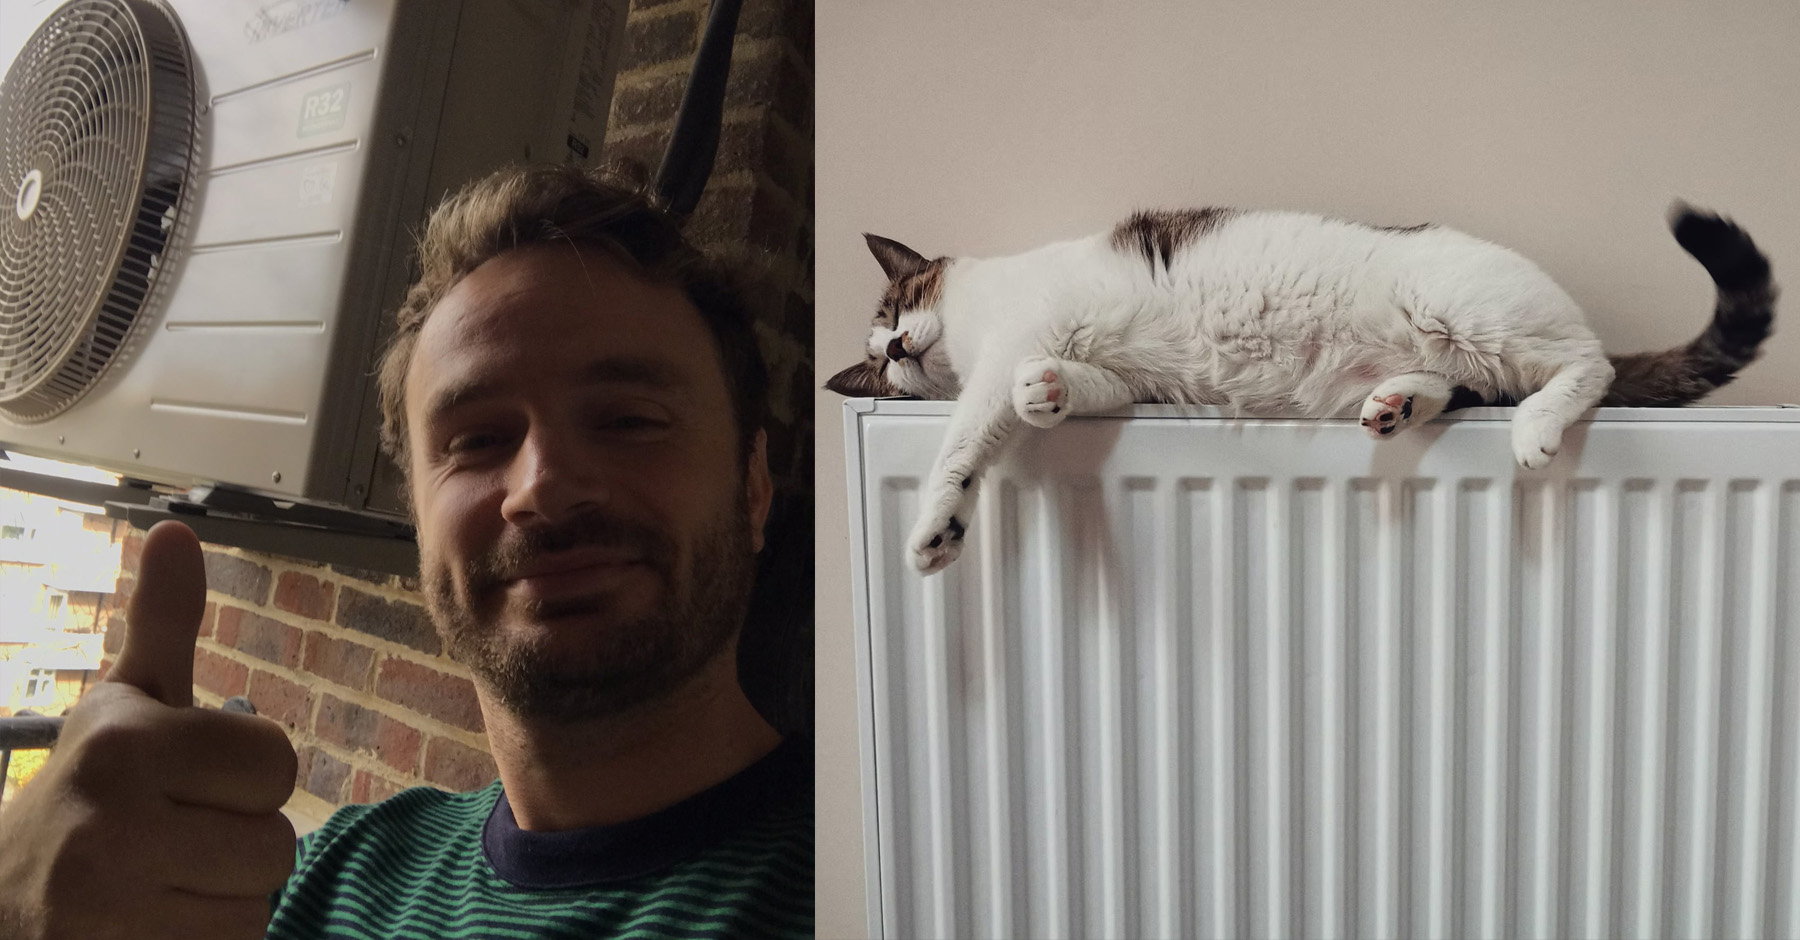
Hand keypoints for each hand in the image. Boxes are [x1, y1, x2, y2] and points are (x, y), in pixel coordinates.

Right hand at [0, 521, 298, 939]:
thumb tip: (179, 528)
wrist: (1, 907)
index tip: (191, 786)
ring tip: (159, 887)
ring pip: (257, 906)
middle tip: (172, 844)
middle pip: (277, 844)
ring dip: (222, 903)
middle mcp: (112, 823)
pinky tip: (152, 927)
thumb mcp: (121, 709)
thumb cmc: (86, 796)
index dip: (247, 782)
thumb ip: (164, 625)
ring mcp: (110, 907)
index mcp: (124, 745)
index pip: (278, 765)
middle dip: (237, 848)